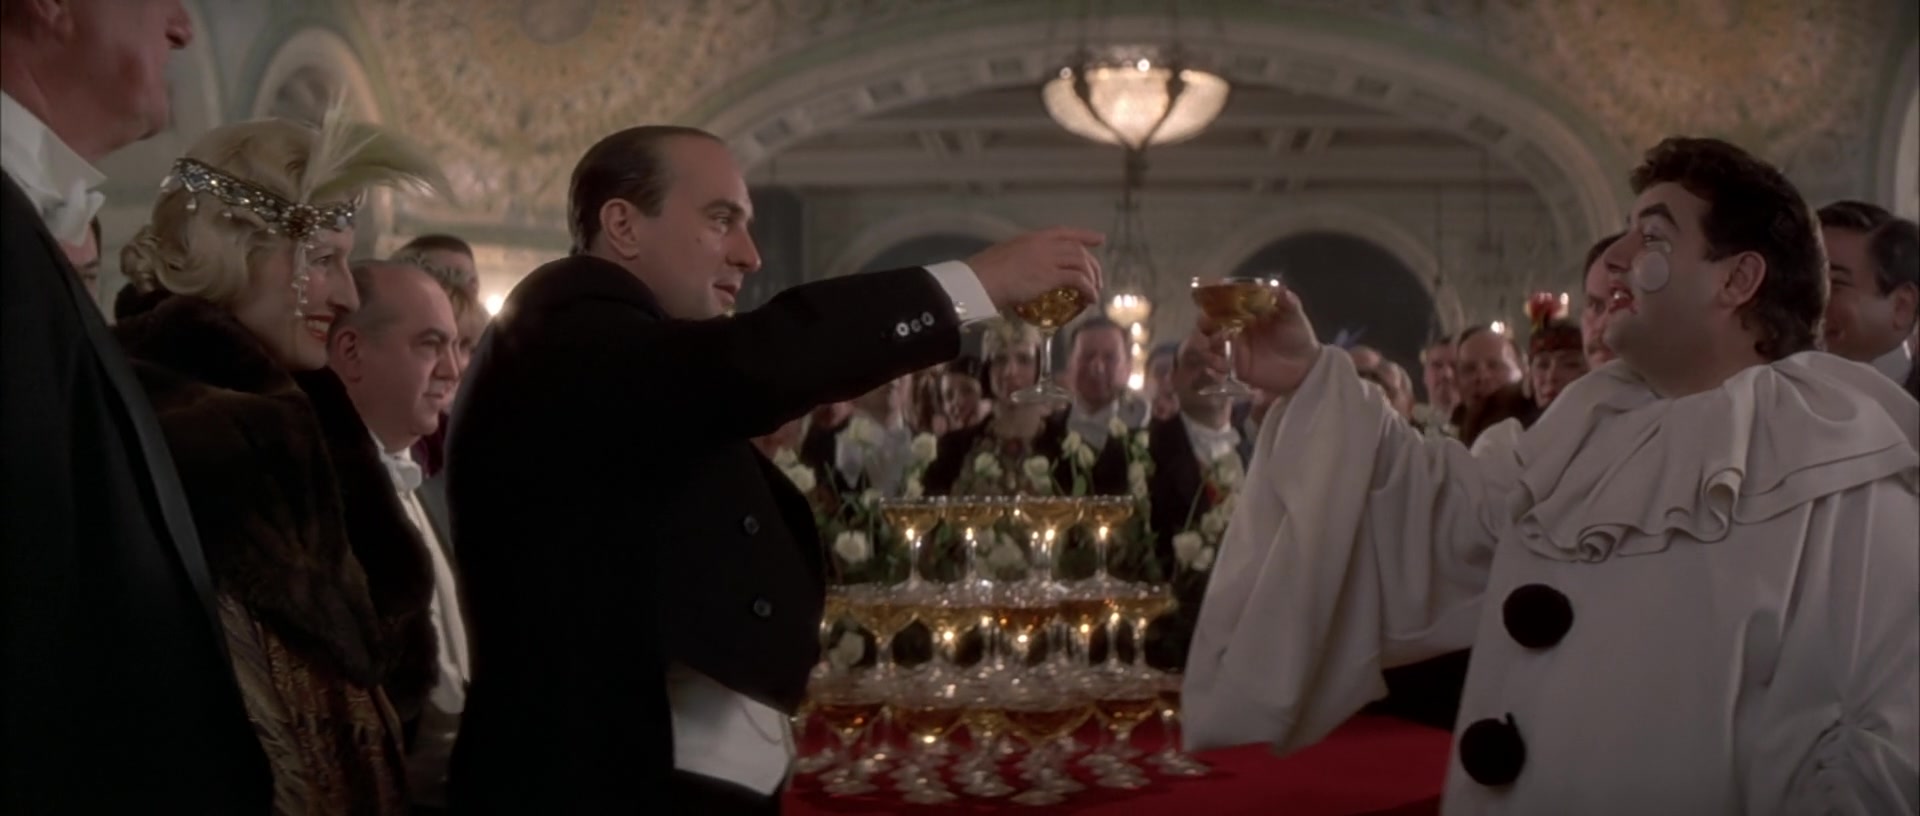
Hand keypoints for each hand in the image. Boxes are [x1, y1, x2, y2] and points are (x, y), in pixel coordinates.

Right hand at [966, 227, 1104, 311]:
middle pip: (1078, 249)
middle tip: (1097, 279)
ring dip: (1093, 278)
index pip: (1065, 232)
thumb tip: (1026, 272)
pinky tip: (1089, 299)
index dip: (1085, 235)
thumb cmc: (985, 273)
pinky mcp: (1049, 276)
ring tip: (1094, 293)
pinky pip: (1078, 280)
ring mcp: (1047, 259)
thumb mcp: (1006, 256)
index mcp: (1033, 237)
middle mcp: (1044, 244)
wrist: (979, 281)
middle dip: (1093, 264)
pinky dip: (1088, 289)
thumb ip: (1021, 260)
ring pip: (1082, 262)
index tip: (1099, 239)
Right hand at [1194, 285, 1321, 394]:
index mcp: (1245, 312)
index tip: (1207, 303)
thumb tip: (1279, 288)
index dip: (1212, 302)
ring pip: (1207, 344)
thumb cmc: (1298, 337)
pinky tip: (1220, 365)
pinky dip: (1213, 363)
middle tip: (1205, 328)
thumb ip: (1287, 302)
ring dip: (1204, 345)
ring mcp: (1233, 348)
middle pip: (1208, 323)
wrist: (1305, 368)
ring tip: (1212, 348)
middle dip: (1203, 324)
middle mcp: (1235, 328)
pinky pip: (1216, 364)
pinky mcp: (1234, 367)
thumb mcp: (1294, 317)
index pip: (1223, 304)